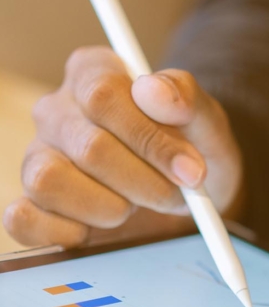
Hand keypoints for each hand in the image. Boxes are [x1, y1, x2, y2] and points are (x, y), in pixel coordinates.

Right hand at [4, 46, 241, 246]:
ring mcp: (38, 156)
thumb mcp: (206, 121)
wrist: (192, 195)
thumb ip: (186, 98)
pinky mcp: (34, 203)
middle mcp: (57, 111)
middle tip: (179, 197)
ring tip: (138, 206)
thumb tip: (154, 91)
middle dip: (147, 183)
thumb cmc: (193, 150)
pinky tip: (104, 228)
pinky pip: (25, 220)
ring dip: (112, 208)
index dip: (150, 139)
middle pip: (90, 147)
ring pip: (51, 182)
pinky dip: (67, 232)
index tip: (191, 171)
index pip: (103, 95)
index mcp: (92, 73)